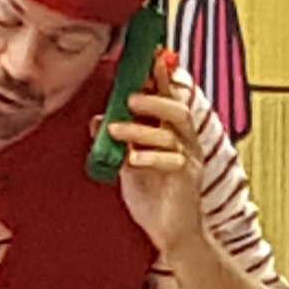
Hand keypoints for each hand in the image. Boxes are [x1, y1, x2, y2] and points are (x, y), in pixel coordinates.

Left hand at [111, 52, 208, 254]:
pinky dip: (150, 157)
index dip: (161, 75)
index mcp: (173, 133)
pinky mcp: (188, 181)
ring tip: (116, 129)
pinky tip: (132, 161)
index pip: (169, 97)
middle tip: (129, 98)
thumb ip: (118, 142)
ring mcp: (190, 160)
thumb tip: (98, 119)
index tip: (149, 53)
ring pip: (173, 133)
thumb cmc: (153, 198)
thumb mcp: (128, 164)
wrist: (171, 235)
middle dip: (154, 98)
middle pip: (178, 109)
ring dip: (142, 128)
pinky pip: (173, 162)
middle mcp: (186, 142)